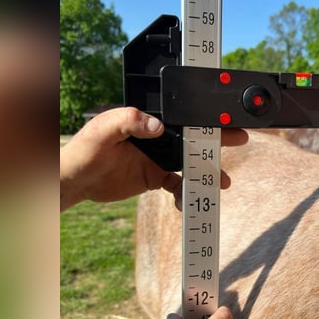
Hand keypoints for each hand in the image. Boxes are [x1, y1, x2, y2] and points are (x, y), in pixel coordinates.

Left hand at [60, 107, 247, 210]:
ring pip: (191, 162)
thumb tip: (158, 126)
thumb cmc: (85, 149)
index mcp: (148, 119)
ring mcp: (159, 158)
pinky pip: (178, 185)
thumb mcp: (102, 130)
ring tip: (223, 182)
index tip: (222, 119)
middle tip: (241, 138)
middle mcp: (158, 137)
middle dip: (218, 139)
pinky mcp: (156, 177)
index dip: (203, 116)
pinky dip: (186, 194)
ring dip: (208, 171)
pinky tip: (188, 203)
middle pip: (194, 136)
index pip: (181, 115)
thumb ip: (127, 121)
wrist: (77, 180)